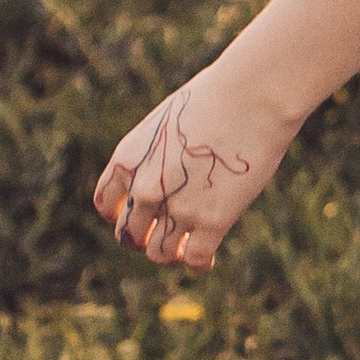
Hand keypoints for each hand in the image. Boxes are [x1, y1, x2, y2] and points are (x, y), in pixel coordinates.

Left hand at [94, 62, 295, 270]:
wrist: (252, 95)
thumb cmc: (218, 97)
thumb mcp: (170, 122)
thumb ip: (158, 155)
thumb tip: (168, 176)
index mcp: (128, 160)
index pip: (106, 205)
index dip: (122, 216)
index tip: (141, 217)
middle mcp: (144, 189)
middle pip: (130, 236)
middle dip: (145, 239)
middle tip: (167, 236)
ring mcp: (177, 207)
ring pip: (160, 254)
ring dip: (171, 255)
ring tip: (187, 250)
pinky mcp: (212, 221)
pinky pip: (196, 259)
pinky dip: (199, 264)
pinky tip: (208, 260)